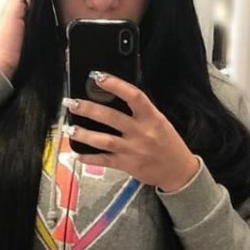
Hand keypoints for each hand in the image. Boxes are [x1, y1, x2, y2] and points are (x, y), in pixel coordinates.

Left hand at [65, 73, 200, 191]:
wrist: (179, 172)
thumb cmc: (169, 144)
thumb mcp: (160, 122)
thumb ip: (141, 112)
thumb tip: (116, 98)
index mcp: (152, 118)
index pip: (133, 96)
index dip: (115, 85)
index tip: (98, 77)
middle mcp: (142, 133)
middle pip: (112, 117)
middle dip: (89, 109)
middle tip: (72, 103)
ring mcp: (133, 150)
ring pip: (105, 140)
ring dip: (85, 134)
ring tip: (70, 128)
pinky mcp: (128, 165)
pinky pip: (105, 160)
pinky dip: (90, 158)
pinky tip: (78, 154)